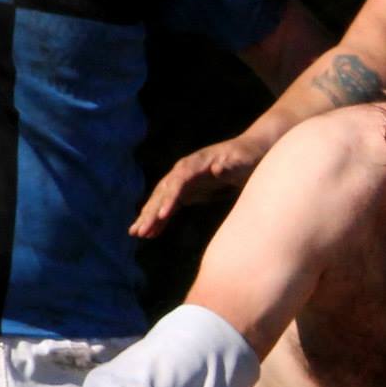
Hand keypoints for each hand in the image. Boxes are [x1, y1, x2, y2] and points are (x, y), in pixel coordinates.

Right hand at [129, 135, 266, 238]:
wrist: (249, 153)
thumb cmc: (247, 157)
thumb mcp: (243, 161)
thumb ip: (230, 166)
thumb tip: (217, 168)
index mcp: (195, 163)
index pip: (178, 181)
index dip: (170, 197)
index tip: (163, 215)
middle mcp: (184, 171)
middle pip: (164, 192)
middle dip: (151, 212)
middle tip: (139, 231)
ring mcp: (184, 181)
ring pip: (162, 200)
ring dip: (149, 217)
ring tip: (136, 234)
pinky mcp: (188, 192)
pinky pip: (170, 206)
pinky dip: (161, 219)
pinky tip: (152, 233)